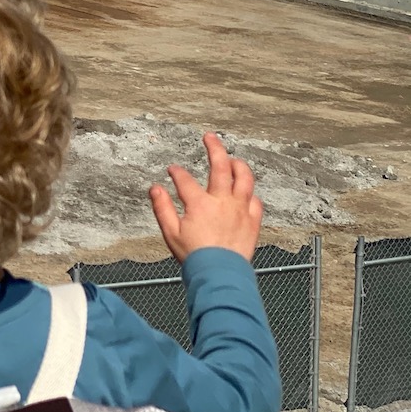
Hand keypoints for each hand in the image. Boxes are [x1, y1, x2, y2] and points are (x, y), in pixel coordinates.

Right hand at [149, 131, 262, 262]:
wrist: (220, 275)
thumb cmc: (195, 256)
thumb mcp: (170, 232)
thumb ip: (162, 207)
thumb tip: (155, 188)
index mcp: (200, 203)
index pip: (184, 179)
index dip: (176, 172)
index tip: (172, 170)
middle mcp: (222, 201)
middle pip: (221, 166)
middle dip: (214, 147)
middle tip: (210, 137)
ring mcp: (240, 210)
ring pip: (245, 178)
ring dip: (239, 165)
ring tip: (233, 159)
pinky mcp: (252, 221)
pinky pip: (256, 200)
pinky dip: (250, 193)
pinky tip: (245, 192)